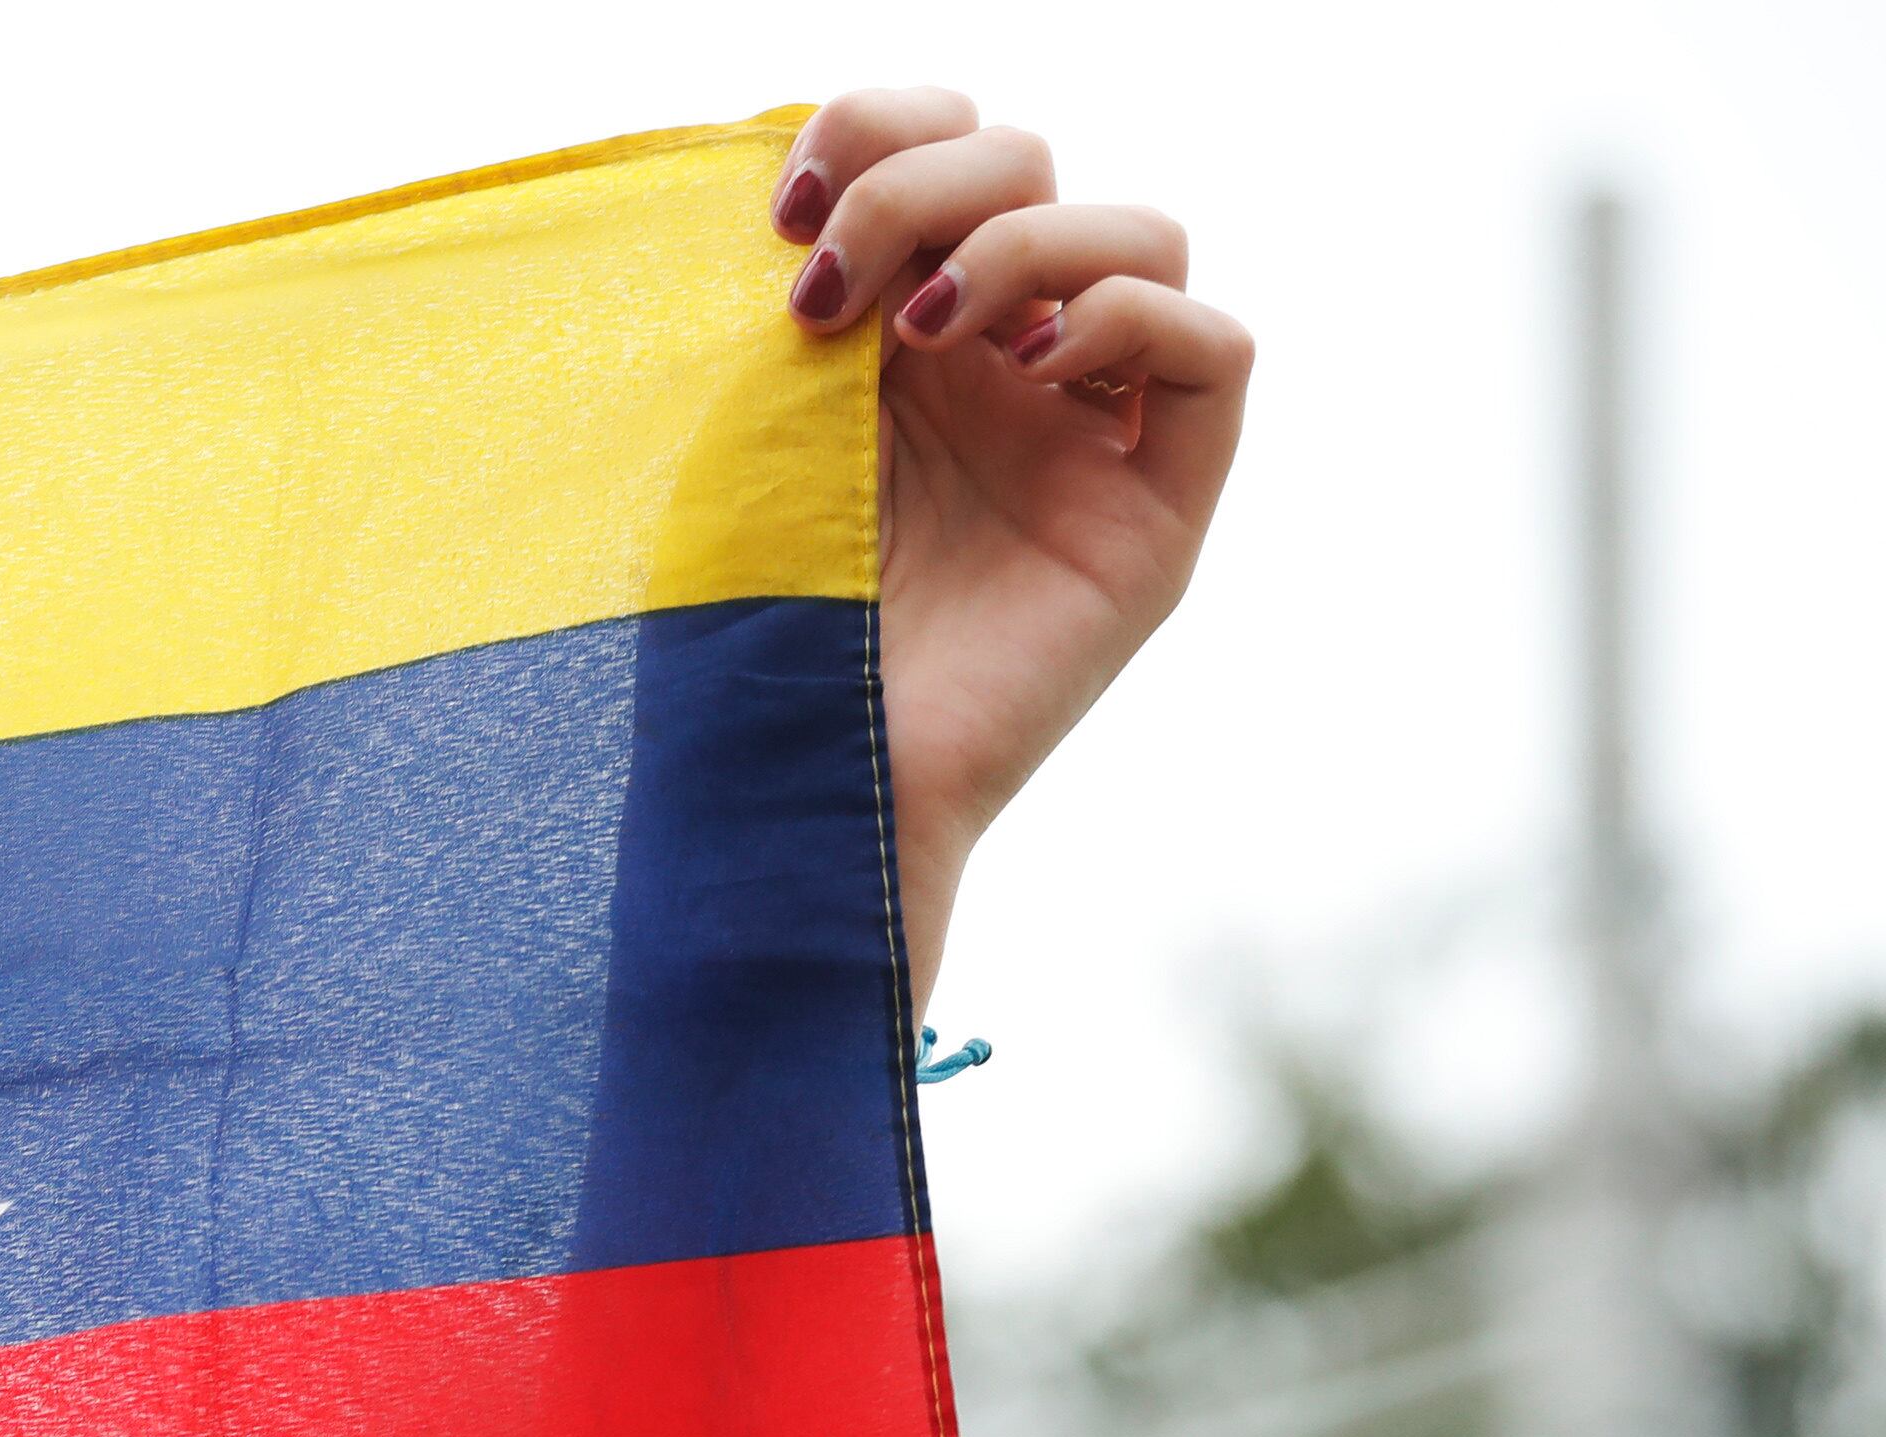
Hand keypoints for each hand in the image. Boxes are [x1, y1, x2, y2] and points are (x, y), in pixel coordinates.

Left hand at [772, 90, 1253, 997]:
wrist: (790, 782)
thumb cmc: (745, 628)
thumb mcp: (744, 430)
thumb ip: (795, 295)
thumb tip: (802, 151)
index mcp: (896, 340)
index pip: (947, 149)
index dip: (884, 129)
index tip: (784, 209)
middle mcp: (1001, 371)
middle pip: (1037, 167)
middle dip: (927, 186)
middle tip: (827, 291)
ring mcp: (1087, 435)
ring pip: (1141, 231)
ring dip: (1023, 244)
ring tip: (922, 338)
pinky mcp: (1155, 513)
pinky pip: (1216, 352)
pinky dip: (1136, 319)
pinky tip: (1032, 372)